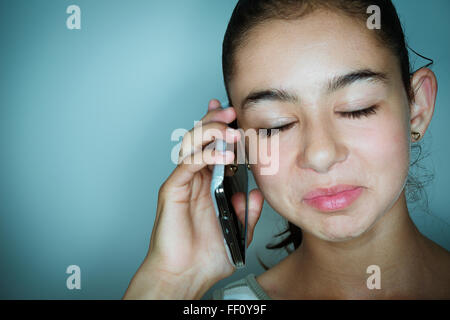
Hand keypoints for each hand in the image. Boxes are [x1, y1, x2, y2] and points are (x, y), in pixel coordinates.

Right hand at [123, 99, 263, 298]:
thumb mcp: (238, 230)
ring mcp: (182, 182)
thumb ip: (248, 211)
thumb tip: (255, 193)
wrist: (186, 274)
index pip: (212, 147)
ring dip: (210, 132)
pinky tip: (223, 154)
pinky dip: (205, 155)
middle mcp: (194, 179)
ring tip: (229, 126)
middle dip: (215, 121)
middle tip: (231, 110)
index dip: (221, 128)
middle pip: (200, 139)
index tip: (234, 113)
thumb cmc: (206, 255)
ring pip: (191, 145)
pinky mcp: (172, 190)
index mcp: (208, 184)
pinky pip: (188, 165)